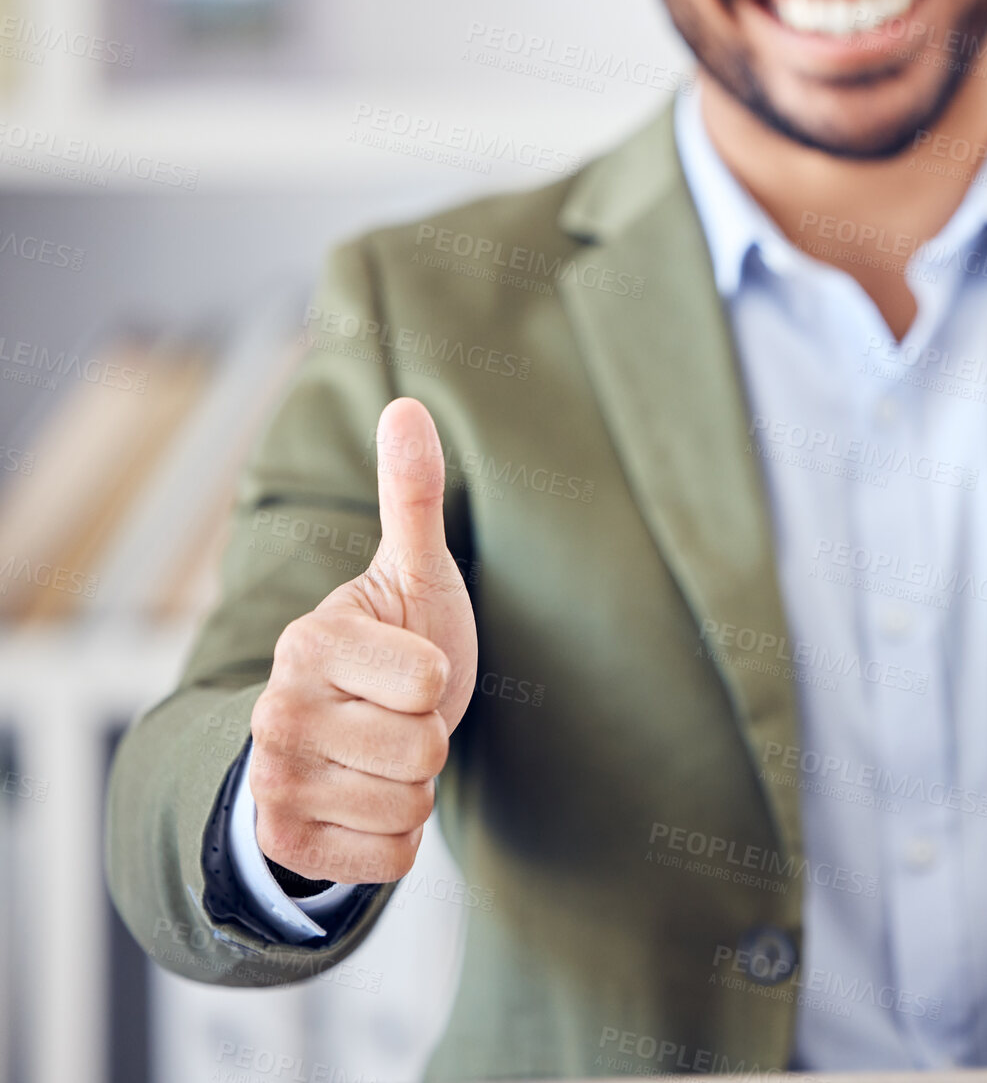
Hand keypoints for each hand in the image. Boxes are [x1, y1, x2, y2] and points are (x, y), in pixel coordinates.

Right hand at [249, 398, 476, 882]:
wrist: (342, 740)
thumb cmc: (394, 648)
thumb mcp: (413, 575)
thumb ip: (412, 497)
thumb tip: (407, 404)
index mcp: (310, 642)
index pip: (427, 682)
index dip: (435, 681)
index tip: (405, 668)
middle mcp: (274, 711)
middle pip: (422, 749)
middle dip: (428, 740)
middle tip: (396, 720)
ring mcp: (273, 781)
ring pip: (409, 807)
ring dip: (414, 789)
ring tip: (382, 759)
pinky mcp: (284, 843)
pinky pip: (392, 860)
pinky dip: (398, 841)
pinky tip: (368, 805)